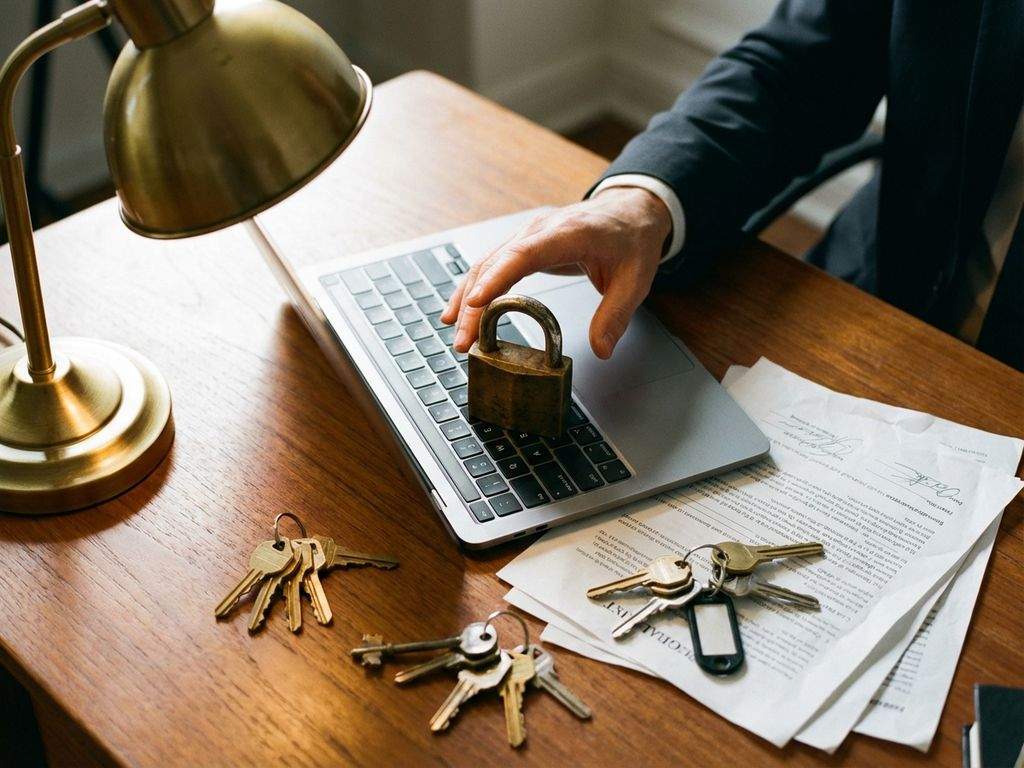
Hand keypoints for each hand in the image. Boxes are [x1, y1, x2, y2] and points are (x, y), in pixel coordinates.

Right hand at [440, 187, 671, 358]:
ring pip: (486, 265)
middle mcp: (539, 230)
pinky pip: (491, 265)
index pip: (523, 255)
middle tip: (464, 341)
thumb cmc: (631, 240)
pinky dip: (473, 288)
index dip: (496, 279)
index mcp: (567, 233)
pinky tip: (459, 311)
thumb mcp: (635, 280)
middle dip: (473, 305)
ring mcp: (527, 234)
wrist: (630, 211)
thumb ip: (616, 315)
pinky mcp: (522, 245)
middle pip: (495, 265)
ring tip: (458, 335)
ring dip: (467, 300)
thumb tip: (601, 350)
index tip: (475, 303)